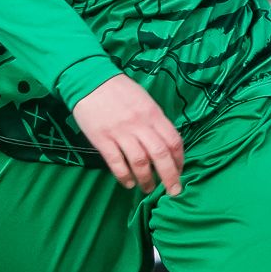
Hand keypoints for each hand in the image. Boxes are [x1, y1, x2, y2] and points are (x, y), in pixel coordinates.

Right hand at [74, 75, 187, 195]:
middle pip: (160, 155)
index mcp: (153, 114)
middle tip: (173, 191)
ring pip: (140, 162)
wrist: (90, 80)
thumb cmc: (120, 91)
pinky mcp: (102, 139)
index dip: (180, 160)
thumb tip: (166, 144)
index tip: (180, 171)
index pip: (174, 141)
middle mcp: (140, 124)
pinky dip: (124, 176)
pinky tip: (128, 183)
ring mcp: (120, 132)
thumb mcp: (145, 101)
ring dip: (146, 180)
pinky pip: (116, 162)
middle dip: (170, 176)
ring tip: (149, 189)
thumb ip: (156, 121)